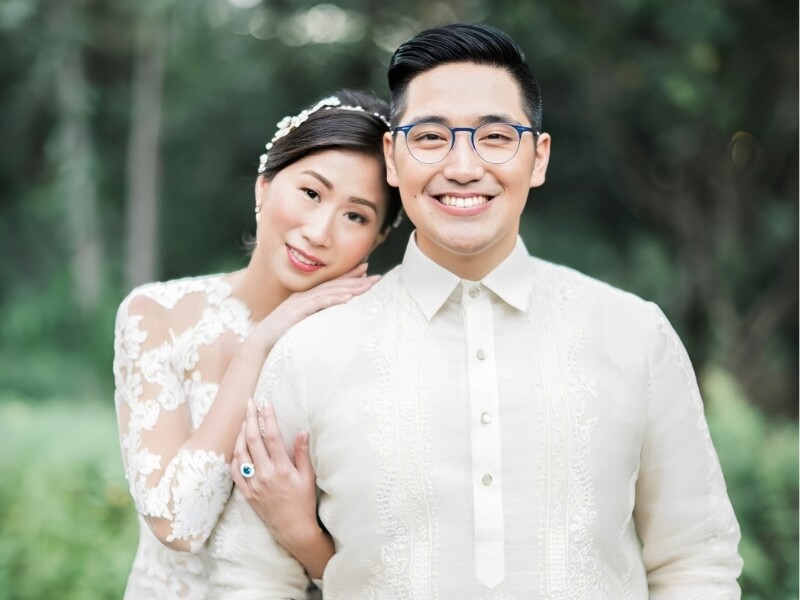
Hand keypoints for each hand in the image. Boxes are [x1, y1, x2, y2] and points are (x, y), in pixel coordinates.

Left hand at [231, 400, 320, 552]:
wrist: (293, 529)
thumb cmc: (304, 502)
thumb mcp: (308, 477)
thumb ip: (302, 454)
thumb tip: (302, 431)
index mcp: (282, 468)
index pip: (272, 436)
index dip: (268, 417)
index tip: (266, 403)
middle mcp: (265, 474)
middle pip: (253, 440)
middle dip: (250, 419)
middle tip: (250, 404)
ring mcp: (253, 484)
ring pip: (240, 453)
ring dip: (240, 434)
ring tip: (244, 421)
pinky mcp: (246, 493)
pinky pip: (235, 472)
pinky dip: (234, 456)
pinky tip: (237, 447)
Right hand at [248, 263, 379, 349]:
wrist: (260, 343)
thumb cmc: (280, 336)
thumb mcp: (302, 325)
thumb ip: (315, 318)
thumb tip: (332, 320)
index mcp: (307, 298)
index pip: (332, 285)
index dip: (349, 277)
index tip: (367, 271)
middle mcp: (304, 296)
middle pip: (334, 285)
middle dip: (356, 279)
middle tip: (375, 276)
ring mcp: (300, 301)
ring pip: (329, 291)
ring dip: (349, 287)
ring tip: (366, 286)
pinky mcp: (297, 310)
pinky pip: (319, 303)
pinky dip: (334, 299)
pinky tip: (347, 297)